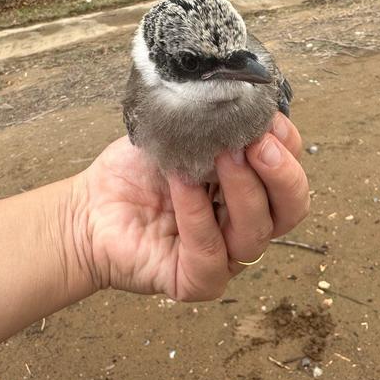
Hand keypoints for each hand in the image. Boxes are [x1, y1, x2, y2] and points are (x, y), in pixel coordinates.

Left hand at [73, 113, 308, 300]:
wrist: (88, 207)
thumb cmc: (138, 171)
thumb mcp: (182, 132)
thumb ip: (216, 121)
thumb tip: (245, 99)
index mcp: (250, 190)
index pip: (289, 173)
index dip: (286, 145)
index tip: (265, 117)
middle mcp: (244, 224)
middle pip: (291, 210)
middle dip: (282, 174)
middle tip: (258, 144)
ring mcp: (224, 256)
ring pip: (255, 233)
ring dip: (242, 190)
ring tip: (221, 156)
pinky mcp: (195, 279)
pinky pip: (209, 253)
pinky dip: (197, 215)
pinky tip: (182, 183)